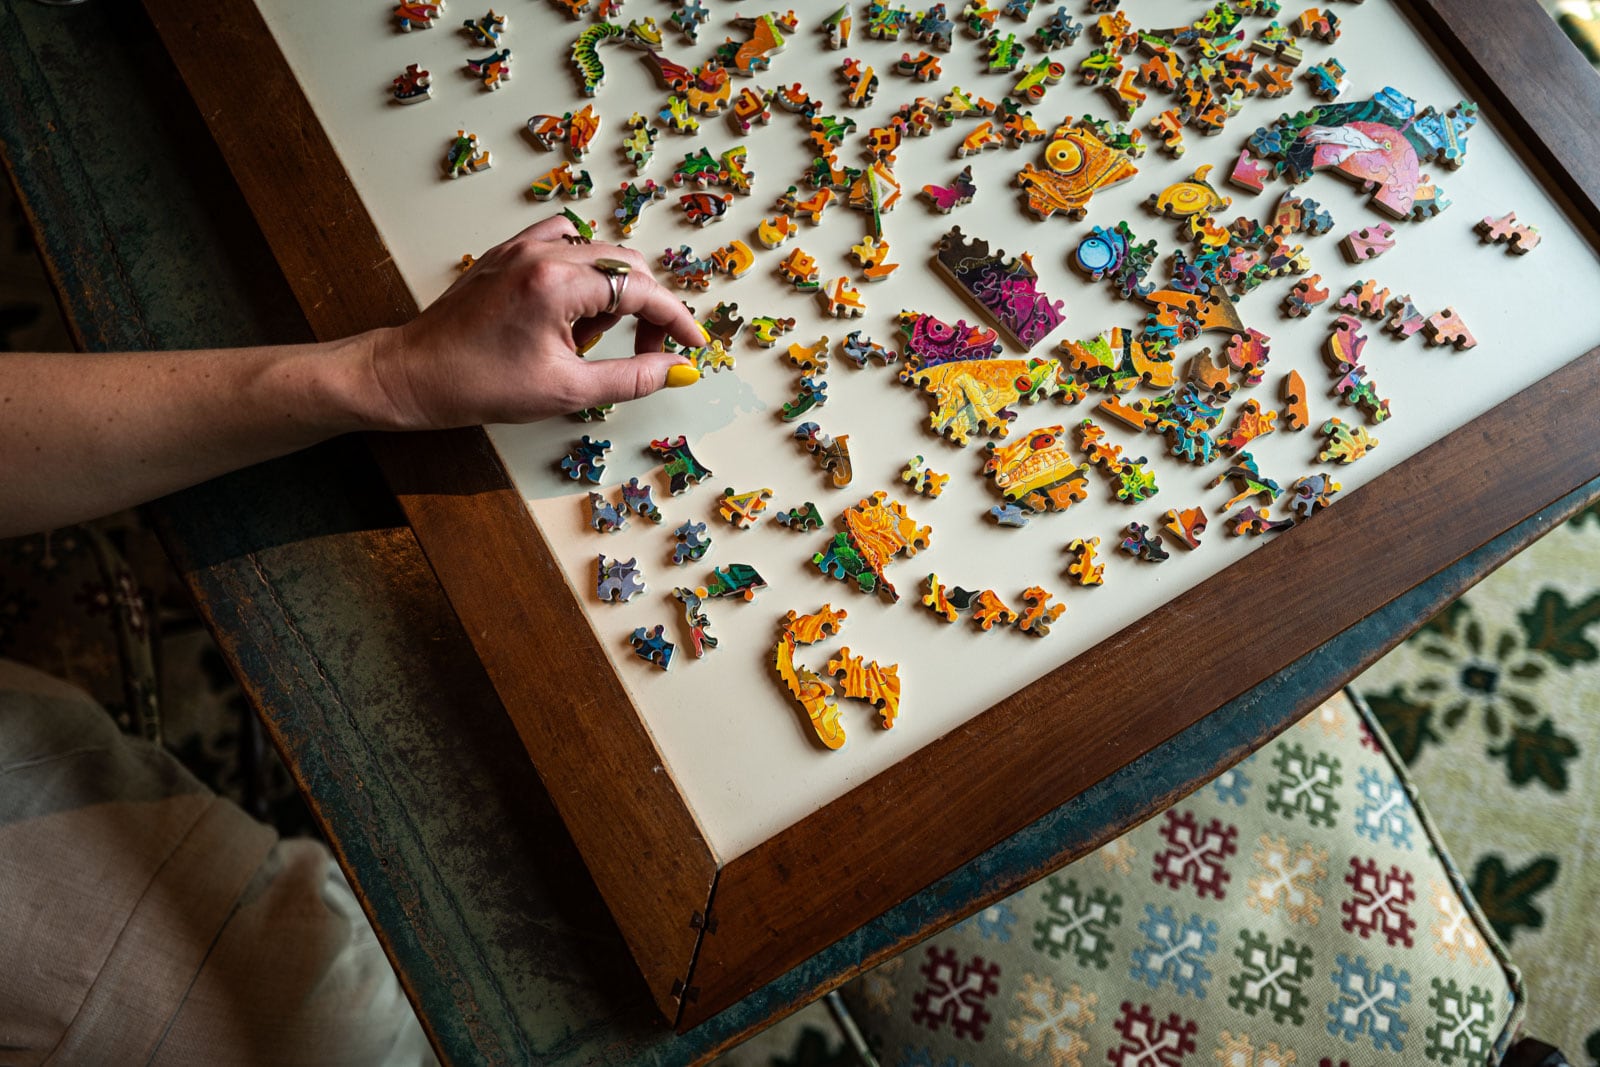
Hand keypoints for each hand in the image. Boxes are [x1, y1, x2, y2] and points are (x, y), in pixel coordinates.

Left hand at [365, 214, 704, 428]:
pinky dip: (582, 273)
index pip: (642, 290)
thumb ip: (631, 377)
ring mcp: (523, 245)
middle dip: (646, 310)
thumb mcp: (567, 390)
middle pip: (627, 265)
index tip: (694, 345)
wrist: (415, 374)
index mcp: (558, 283)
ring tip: (587, 340)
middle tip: (646, 352)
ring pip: (599, 253)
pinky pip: (564, 244)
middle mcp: (543, 252)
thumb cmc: (480, 385)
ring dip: (612, 293)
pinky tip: (568, 309)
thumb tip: (676, 370)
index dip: (676, 320)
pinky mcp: (508, 251)